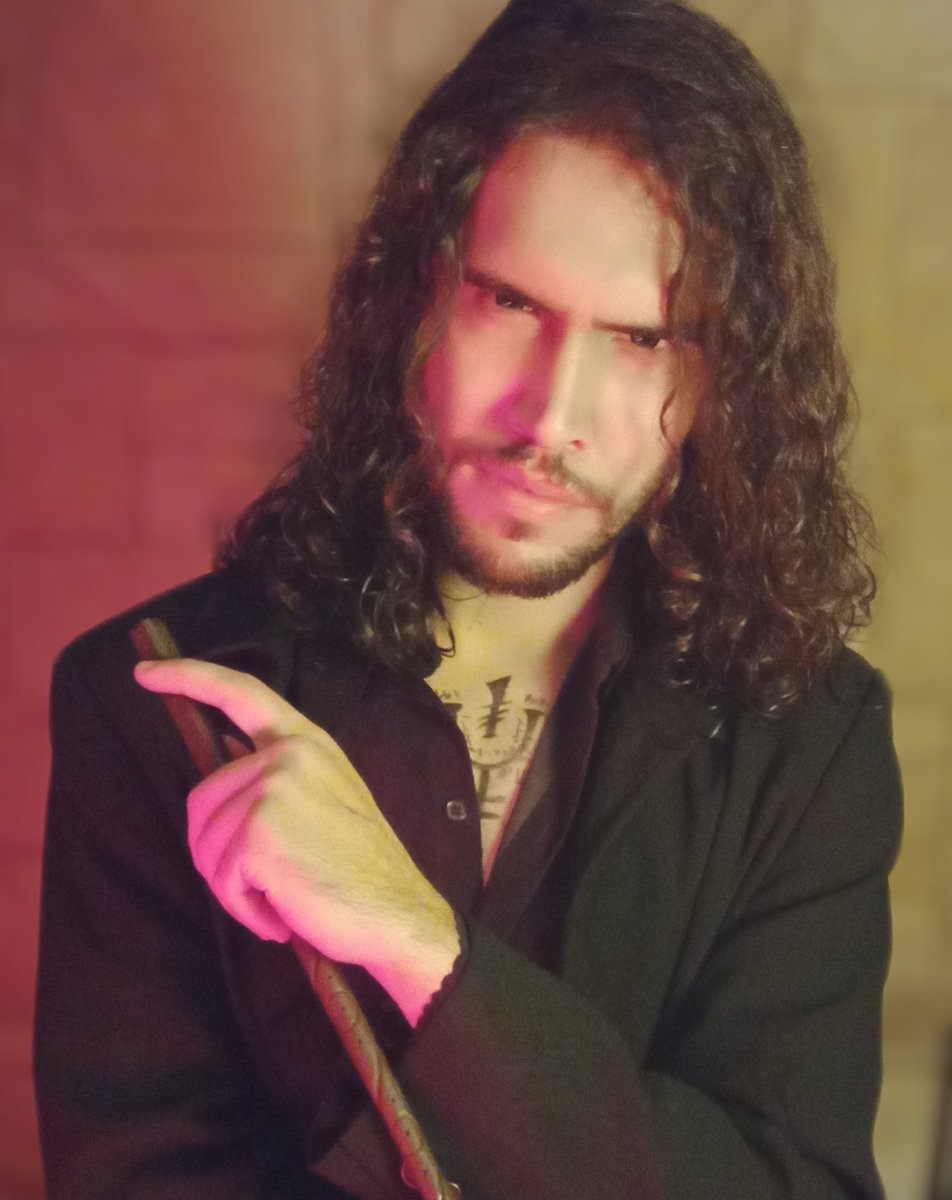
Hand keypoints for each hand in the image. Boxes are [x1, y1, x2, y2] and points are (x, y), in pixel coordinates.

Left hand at [135, 658, 459, 1024]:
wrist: (398, 914)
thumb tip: (222, 753)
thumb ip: (275, 773)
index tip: (146, 673)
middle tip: (270, 880)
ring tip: (283, 896)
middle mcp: (288, 755)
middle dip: (221, 852)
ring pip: (204, 843)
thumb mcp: (324, 798)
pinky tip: (282, 913)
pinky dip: (244, 908)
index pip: (240, 692)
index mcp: (306, 742)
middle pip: (202, 799)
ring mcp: (273, 789)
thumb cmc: (359, 870)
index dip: (188, 677)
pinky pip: (221, 878)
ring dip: (234, 886)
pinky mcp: (259, 832)